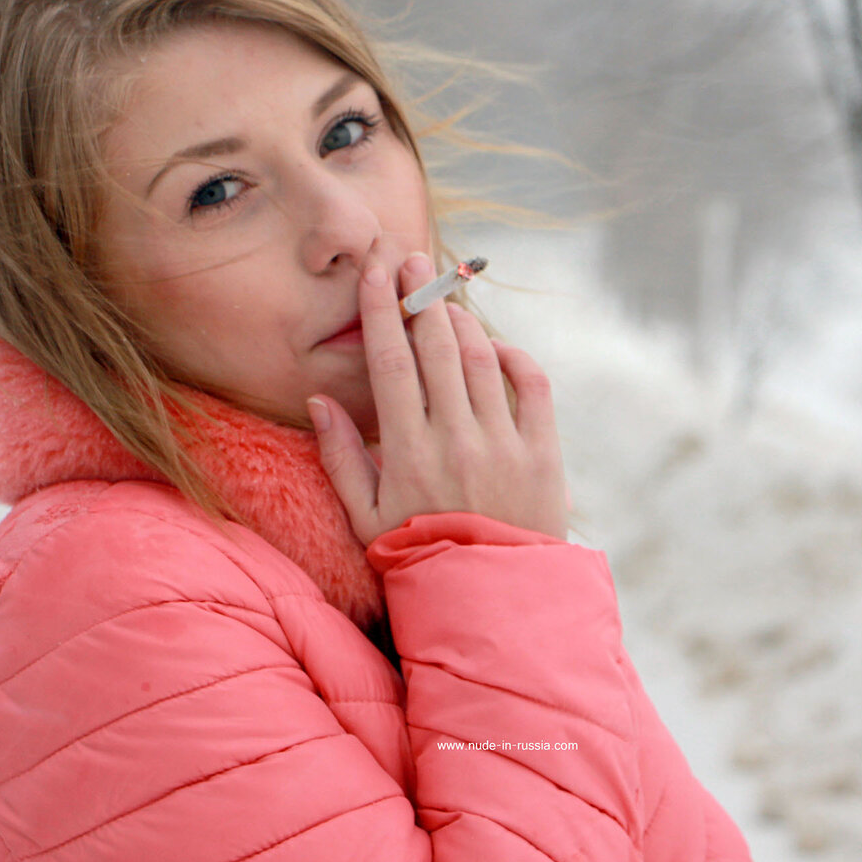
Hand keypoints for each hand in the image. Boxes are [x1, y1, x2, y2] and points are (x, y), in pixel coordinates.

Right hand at [307, 252, 570, 544]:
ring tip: (444, 296)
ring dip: (461, 319)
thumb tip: (317, 399)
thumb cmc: (417, 557)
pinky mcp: (543, 453)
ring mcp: (503, 444)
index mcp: (408, 453)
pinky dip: (514, 356)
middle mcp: (456, 440)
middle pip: (437, 347)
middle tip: (410, 259)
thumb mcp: (365, 517)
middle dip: (421, 295)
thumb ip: (340, 457)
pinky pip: (532, 386)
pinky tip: (494, 346)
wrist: (490, 602)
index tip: (374, 271)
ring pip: (481, 359)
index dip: (382, 309)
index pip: (391, 362)